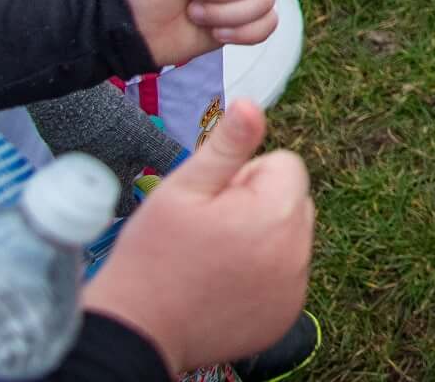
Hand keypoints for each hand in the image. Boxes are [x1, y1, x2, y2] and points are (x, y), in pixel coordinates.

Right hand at [81, 97, 313, 375]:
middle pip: (292, 199)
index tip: (212, 203)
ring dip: (262, 238)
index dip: (244, 176)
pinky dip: (263, 273)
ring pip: (290, 236)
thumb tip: (252, 103)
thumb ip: (227, 145)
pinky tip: (223, 284)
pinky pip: (286, 274)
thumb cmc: (153, 254)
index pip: (285, 164)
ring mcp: (295, 289)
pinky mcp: (287, 315)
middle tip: (210, 230)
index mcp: (276, 214)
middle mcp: (297, 253)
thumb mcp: (184, 189)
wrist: (137, 330)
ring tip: (214, 258)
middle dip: (258, 205)